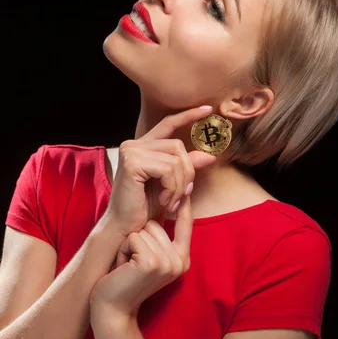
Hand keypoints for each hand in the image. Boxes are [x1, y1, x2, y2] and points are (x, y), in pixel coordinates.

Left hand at [90, 186, 192, 317]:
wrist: (112, 309)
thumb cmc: (126, 279)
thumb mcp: (150, 258)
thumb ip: (162, 238)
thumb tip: (167, 208)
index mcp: (183, 259)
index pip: (186, 222)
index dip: (183, 203)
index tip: (184, 185)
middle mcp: (180, 261)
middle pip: (157, 223)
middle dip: (138, 237)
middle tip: (132, 260)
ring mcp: (168, 263)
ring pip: (145, 229)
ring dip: (129, 243)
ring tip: (127, 264)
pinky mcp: (151, 262)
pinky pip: (135, 237)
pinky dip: (124, 249)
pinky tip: (123, 267)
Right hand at [102, 106, 216, 237]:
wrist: (127, 228)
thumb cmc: (145, 208)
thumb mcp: (172, 185)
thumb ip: (186, 167)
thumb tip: (209, 155)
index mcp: (143, 147)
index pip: (168, 124)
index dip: (188, 116)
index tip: (207, 110)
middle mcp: (135, 144)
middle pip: (177, 146)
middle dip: (187, 173)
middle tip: (183, 195)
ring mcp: (132, 151)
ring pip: (175, 159)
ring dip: (179, 185)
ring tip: (172, 201)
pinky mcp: (132, 162)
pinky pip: (168, 169)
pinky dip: (172, 188)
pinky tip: (164, 201)